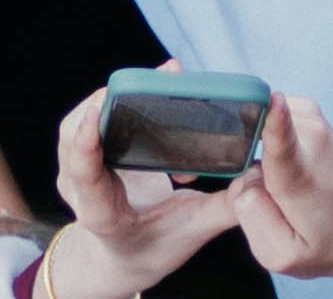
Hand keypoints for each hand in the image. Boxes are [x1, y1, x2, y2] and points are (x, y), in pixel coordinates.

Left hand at [25, 89, 247, 290]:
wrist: (120, 257)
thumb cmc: (153, 246)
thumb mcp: (189, 231)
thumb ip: (223, 208)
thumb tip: (260, 178)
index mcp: (104, 216)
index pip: (86, 178)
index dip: (87, 143)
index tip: (98, 110)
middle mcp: (80, 192)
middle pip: (76, 137)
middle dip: (116, 98)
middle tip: (168, 75)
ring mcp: (72, 172)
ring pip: (78, 121)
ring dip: (118, 94)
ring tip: (164, 81)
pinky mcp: (76, 155)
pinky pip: (87, 117)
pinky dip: (116, 101)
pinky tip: (150, 95)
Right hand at [238, 90, 332, 298]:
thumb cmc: (330, 241)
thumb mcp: (285, 254)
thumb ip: (253, 216)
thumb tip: (245, 176)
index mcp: (301, 176)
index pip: (284, 140)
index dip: (274, 120)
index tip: (273, 101)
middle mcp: (310, 138)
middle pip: (250, 146)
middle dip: (250, 172)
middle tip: (278, 202)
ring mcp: (311, 118)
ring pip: (258, 133)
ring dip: (262, 160)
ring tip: (290, 188)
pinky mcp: (310, 110)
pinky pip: (270, 123)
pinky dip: (273, 144)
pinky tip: (293, 169)